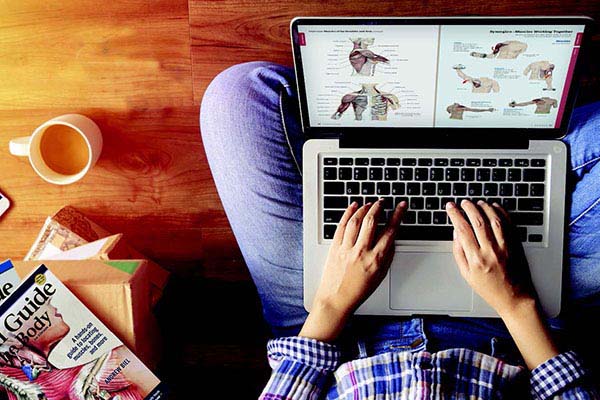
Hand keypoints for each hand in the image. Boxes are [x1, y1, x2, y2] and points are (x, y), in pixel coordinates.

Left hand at [299, 199, 406, 341]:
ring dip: (364, 208)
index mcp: (377, 259)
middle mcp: (362, 252)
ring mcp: (347, 248)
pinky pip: (342, 226)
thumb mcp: (380, 275)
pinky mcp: (334, 248)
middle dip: (379, 207)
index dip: (398, 214)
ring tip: (369, 203)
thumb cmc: (359, 291)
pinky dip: (348, 213)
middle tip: (383, 202)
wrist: (336, 300)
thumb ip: (388, 255)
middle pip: (372, 221)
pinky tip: (353, 207)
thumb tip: (392, 238)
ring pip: (356, 220)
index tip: (401, 205)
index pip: (391, 230)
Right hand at [445, 200, 534, 315]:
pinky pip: (508, 223)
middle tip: (463, 202)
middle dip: (468, 207)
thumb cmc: (490, 288)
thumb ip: (459, 252)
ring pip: (493, 219)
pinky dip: (500, 212)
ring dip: (484, 207)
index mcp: (476, 259)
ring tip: (477, 203)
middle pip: (478, 220)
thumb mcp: (467, 274)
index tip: (451, 208)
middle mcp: (491, 251)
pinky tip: (494, 208)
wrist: (515, 297)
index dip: (454, 215)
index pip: (462, 229)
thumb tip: (456, 233)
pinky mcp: (516, 244)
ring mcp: (505, 246)